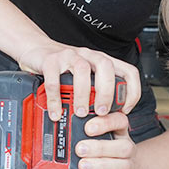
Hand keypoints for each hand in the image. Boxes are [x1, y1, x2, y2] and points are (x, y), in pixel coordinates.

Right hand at [17, 42, 140, 121]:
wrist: (37, 49)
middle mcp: (88, 56)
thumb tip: (108, 119)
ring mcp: (69, 56)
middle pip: (106, 67)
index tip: (124, 111)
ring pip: (82, 70)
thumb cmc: (64, 67)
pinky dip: (56, 98)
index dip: (132, 91)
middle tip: (101, 112)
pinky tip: (56, 112)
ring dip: (83, 94)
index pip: (128, 71)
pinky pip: (55, 79)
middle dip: (106, 92)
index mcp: (102, 61)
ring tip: (81, 113)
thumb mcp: (86, 78)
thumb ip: (97, 92)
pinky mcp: (51, 60)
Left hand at [76, 112, 138, 168]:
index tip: (88, 128)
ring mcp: (130, 165)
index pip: (119, 121)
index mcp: (119, 133)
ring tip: (83, 166)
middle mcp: (127, 148)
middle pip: (122, 146)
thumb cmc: (109, 154)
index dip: (105, 123)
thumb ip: (86, 135)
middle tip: (80, 149)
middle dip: (99, 148)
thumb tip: (64, 134)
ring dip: (100, 165)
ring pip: (122, 165)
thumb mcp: (102, 140)